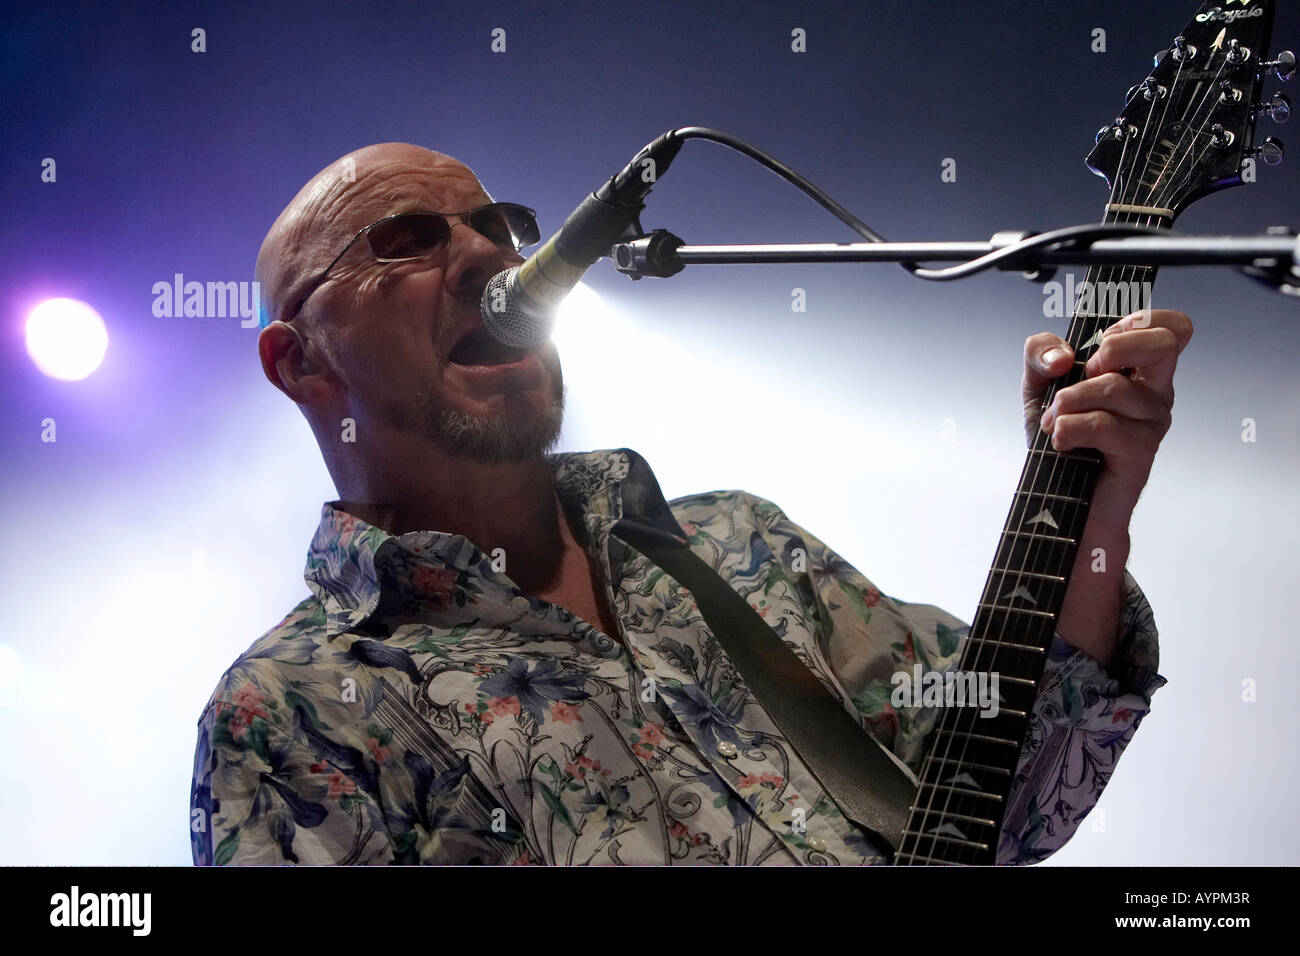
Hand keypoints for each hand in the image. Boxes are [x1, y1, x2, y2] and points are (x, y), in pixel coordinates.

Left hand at [1022, 309, 1192, 530]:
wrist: (1056, 497)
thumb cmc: (1060, 439)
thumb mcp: (1038, 386)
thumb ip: (1040, 354)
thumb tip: (1062, 356)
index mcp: (1138, 369)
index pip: (1170, 327)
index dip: (1139, 321)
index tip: (1103, 340)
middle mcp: (1153, 391)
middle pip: (1163, 343)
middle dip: (1113, 349)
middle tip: (1084, 371)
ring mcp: (1152, 421)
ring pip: (1114, 387)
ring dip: (1068, 401)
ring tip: (1053, 421)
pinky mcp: (1141, 450)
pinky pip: (1103, 425)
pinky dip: (1068, 428)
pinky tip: (1060, 441)